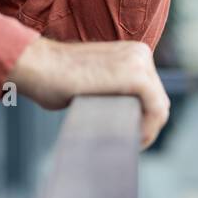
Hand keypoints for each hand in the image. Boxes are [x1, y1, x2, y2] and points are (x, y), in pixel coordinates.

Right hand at [7, 36, 171, 150]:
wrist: (39, 66)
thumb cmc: (56, 77)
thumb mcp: (93, 80)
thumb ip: (113, 91)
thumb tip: (124, 118)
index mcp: (132, 52)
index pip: (151, 93)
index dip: (144, 119)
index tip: (129, 136)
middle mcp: (140, 53)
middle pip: (158, 100)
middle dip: (147, 125)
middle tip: (130, 144)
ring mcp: (139, 62)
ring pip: (159, 107)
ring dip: (147, 130)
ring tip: (128, 144)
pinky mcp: (135, 76)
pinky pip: (156, 109)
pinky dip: (148, 129)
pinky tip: (132, 140)